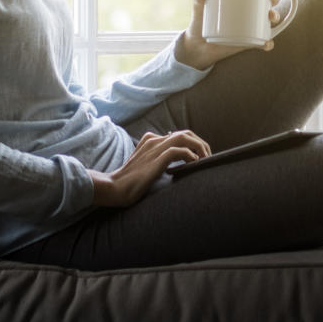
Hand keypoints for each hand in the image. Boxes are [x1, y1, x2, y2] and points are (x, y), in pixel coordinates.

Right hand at [89, 129, 210, 207]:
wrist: (114, 188)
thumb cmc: (130, 181)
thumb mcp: (145, 164)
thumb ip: (157, 158)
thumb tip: (177, 161)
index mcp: (151, 140)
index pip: (179, 135)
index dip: (194, 143)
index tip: (201, 155)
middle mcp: (154, 140)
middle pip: (185, 133)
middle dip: (201, 143)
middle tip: (209, 157)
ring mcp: (154, 148)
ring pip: (184, 138)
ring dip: (199, 147)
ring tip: (206, 159)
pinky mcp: (155, 160)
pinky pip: (178, 151)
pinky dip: (190, 155)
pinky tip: (195, 164)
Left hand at [173, 0, 288, 70]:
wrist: (198, 46)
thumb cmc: (201, 22)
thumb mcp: (199, 10)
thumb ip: (197, 0)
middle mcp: (251, 11)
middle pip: (269, 0)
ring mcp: (252, 26)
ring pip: (269, 20)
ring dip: (275, 16)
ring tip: (270, 17)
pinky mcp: (249, 42)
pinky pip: (263, 42)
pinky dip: (267, 43)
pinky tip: (266, 43)